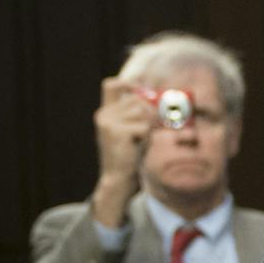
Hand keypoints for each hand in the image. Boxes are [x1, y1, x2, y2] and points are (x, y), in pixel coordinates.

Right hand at [91, 76, 154, 226]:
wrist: (118, 179)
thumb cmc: (129, 155)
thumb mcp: (131, 131)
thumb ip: (137, 114)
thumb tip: (159, 98)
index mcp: (105, 113)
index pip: (111, 86)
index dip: (127, 83)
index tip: (141, 90)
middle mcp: (104, 115)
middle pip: (136, 100)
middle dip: (151, 110)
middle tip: (157, 124)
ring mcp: (109, 123)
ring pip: (142, 111)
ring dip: (151, 124)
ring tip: (146, 138)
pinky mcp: (117, 132)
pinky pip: (144, 126)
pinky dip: (148, 135)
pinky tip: (141, 144)